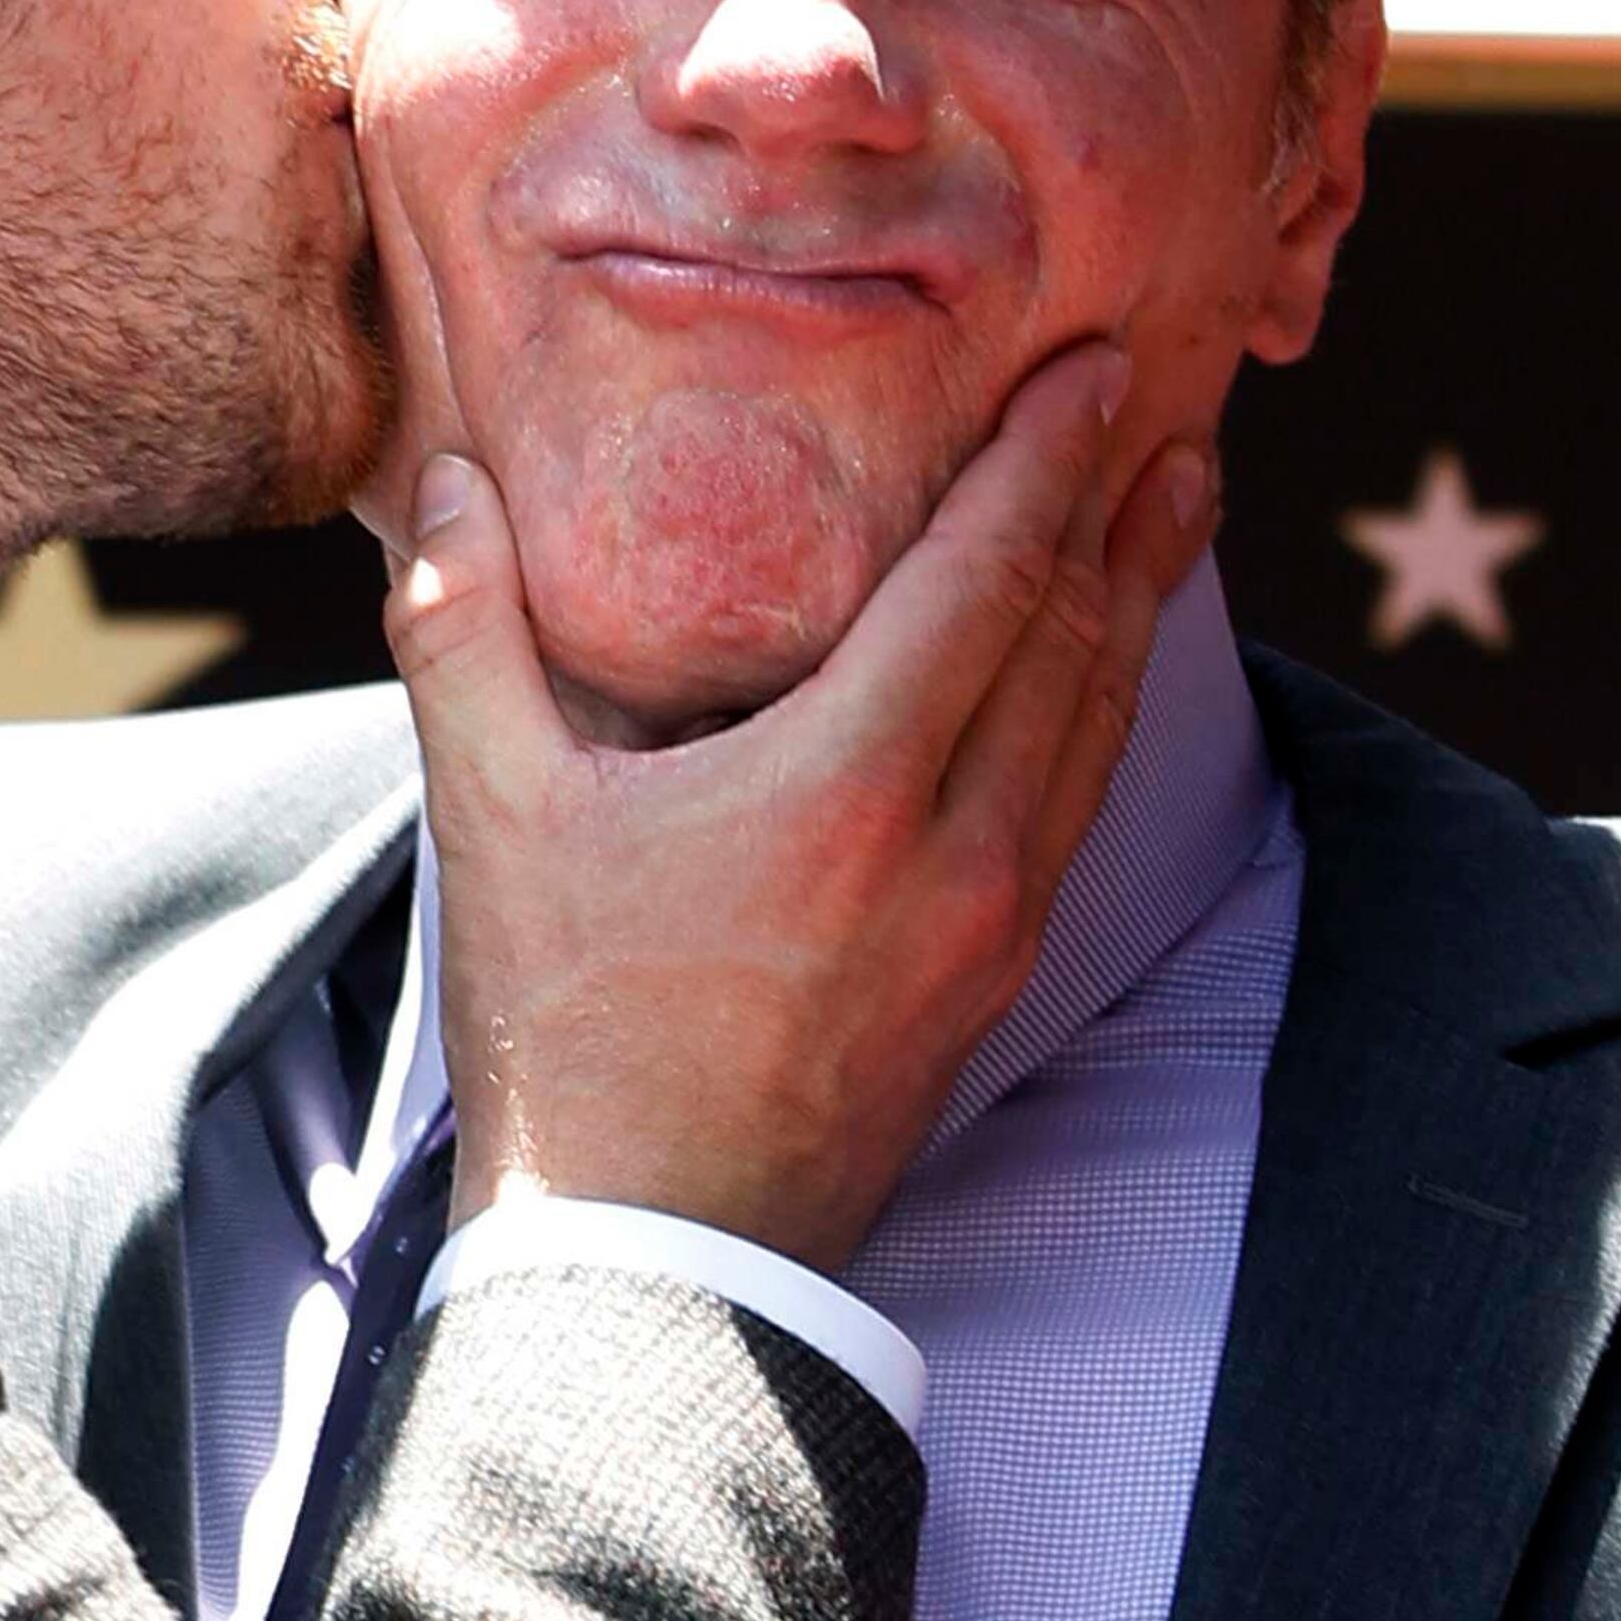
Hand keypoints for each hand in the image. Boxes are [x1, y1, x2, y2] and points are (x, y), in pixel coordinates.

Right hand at [395, 343, 1205, 1274]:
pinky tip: (1101, 674)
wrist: (655, 1257)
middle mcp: (956, 847)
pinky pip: (1079, 804)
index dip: (1047, 458)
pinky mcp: (991, 981)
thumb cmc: (568, 1037)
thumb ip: (468, 634)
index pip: (985, 577)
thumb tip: (447, 482)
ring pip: (1097, 723)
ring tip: (1173, 505)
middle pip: (1077, 636)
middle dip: (1123, 506)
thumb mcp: (493, 822)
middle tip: (1166, 400)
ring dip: (1140, 599)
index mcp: (843, 785)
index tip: (1099, 363)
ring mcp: (990, 922)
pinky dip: (1104, 705)